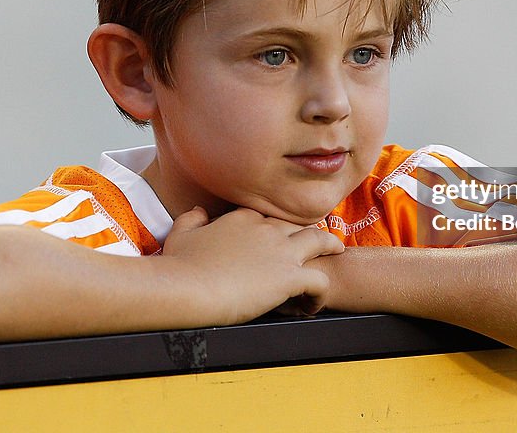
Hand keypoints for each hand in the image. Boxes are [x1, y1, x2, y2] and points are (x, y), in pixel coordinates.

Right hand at [161, 206, 344, 325]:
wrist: (186, 287)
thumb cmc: (179, 265)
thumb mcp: (180, 235)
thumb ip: (192, 219)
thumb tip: (199, 211)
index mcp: (243, 219)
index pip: (269, 215)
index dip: (276, 225)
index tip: (276, 237)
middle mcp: (266, 229)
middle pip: (298, 223)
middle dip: (308, 230)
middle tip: (315, 241)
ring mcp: (281, 251)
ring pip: (320, 240)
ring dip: (330, 245)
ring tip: (336, 252)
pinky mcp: (289, 277)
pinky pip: (320, 281)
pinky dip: (322, 293)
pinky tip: (314, 305)